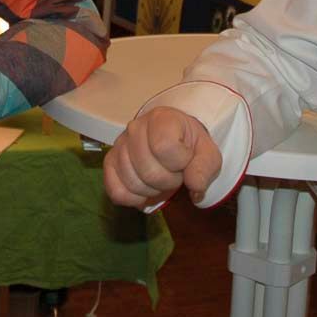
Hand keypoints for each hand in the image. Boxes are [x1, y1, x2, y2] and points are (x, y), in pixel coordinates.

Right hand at [103, 106, 221, 208]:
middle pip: (149, 172)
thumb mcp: (206, 153)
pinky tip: (145, 189)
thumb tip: (194, 187)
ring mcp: (119, 145)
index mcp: (161, 118)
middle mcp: (135, 128)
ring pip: (133, 184)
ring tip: (160, 177)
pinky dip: (133, 198)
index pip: (164, 147)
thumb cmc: (188, 145)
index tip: (186, 159)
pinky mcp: (109, 163)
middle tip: (174, 172)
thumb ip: (205, 168)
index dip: (180, 162)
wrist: (173, 140)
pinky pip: (116, 191)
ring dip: (153, 190)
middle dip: (169, 181)